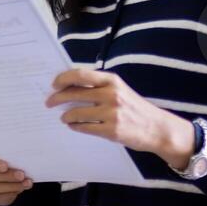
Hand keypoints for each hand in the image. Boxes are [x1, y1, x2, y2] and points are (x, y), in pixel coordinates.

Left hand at [47, 68, 197, 169]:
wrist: (157, 128)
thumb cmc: (135, 108)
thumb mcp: (120, 90)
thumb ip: (98, 87)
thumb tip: (68, 86)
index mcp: (112, 81)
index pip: (80, 75)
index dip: (63, 78)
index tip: (54, 84)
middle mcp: (111, 94)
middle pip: (73, 93)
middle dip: (56, 98)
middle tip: (49, 102)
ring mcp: (112, 113)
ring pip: (76, 113)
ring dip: (66, 116)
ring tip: (64, 118)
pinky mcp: (112, 130)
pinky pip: (84, 128)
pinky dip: (75, 127)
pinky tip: (74, 126)